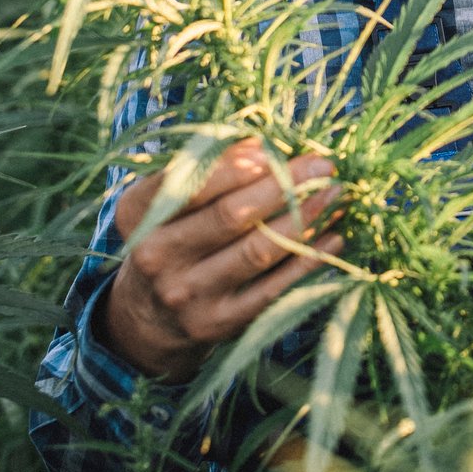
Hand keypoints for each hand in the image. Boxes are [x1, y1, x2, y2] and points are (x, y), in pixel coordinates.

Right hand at [98, 139, 343, 381]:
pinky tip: (332, 239)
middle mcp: (157, 256)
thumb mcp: (167, 205)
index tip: (275, 152)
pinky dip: (307, 260)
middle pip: (231, 215)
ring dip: (304, 218)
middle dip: (284, 185)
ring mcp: (189, 294)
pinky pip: (273, 288)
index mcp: (138, 215)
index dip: (236, 166)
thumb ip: (205, 171)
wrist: (148, 322)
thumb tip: (263, 147)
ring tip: (334, 195)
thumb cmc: (169, 241)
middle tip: (323, 165)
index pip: (191, 185)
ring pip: (257, 250)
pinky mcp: (218, 323)